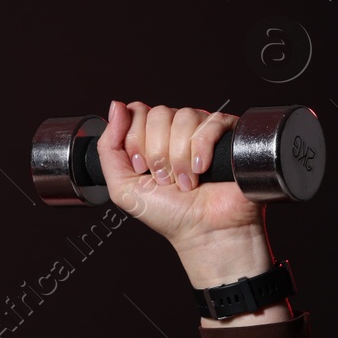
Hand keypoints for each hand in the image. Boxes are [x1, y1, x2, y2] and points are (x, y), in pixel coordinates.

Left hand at [95, 101, 275, 290]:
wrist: (204, 231)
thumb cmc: (167, 213)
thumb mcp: (122, 186)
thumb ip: (108, 147)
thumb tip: (116, 106)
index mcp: (152, 137)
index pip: (137, 111)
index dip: (136, 140)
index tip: (141, 168)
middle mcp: (176, 130)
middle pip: (158, 113)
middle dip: (157, 152)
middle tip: (165, 179)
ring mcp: (203, 130)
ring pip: (184, 116)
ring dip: (179, 157)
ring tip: (186, 182)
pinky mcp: (229, 134)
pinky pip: (211, 122)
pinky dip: (201, 149)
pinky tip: (202, 171)